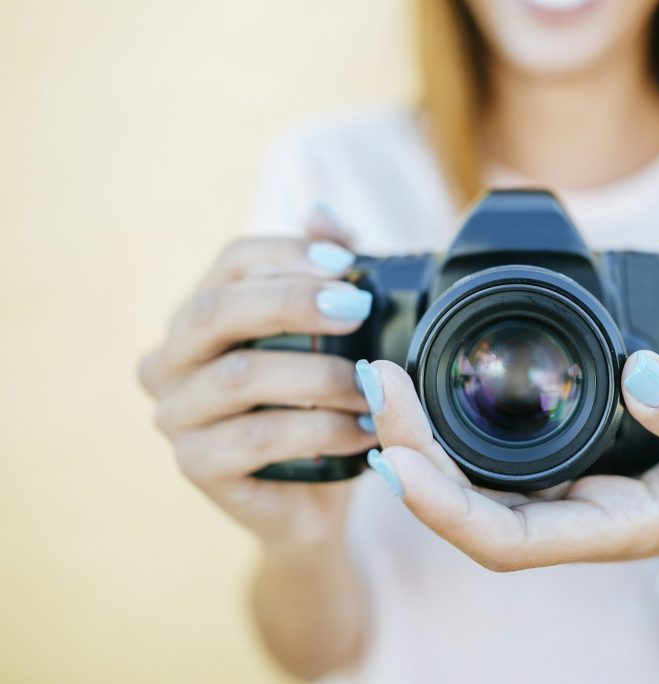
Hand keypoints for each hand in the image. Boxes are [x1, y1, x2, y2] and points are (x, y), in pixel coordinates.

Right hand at [138, 213, 377, 549]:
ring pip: (241, 377)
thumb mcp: (329, 340)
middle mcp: (170, 359)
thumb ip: (323, 276)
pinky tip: (363, 430)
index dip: (289, 255)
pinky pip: (259, 438)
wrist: (310, 499)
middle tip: (358, 313)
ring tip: (372, 385)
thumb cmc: (317, 407)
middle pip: (220, 310)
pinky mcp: (195, 465)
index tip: (348, 267)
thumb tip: (322, 215)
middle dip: (294, 303)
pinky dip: (319, 429)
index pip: (231, 262)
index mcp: (198, 314)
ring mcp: (175, 415)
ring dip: (319, 375)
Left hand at [357, 351, 658, 573]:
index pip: (500, 540)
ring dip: (411, 439)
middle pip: (458, 508)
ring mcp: (540, 500)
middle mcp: (553, 521)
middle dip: (407, 453)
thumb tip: (643, 371)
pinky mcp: (536, 474)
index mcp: (595, 528)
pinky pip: (472, 462)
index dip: (440, 509)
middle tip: (377, 382)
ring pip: (456, 486)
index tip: (394, 460)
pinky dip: (436, 432)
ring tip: (381, 381)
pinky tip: (412, 395)